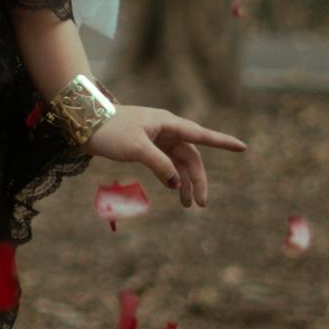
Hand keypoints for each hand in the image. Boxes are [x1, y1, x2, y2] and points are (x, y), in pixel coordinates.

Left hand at [84, 105, 247, 208]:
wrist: (85, 124)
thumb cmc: (111, 130)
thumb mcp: (136, 147)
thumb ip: (159, 165)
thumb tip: (176, 184)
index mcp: (168, 123)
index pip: (201, 135)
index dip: (222, 142)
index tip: (243, 147)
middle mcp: (167, 130)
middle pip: (191, 156)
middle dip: (198, 179)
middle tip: (200, 204)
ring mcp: (158, 138)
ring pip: (180, 162)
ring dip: (185, 182)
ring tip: (188, 205)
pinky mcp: (148, 147)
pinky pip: (167, 164)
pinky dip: (172, 178)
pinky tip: (174, 191)